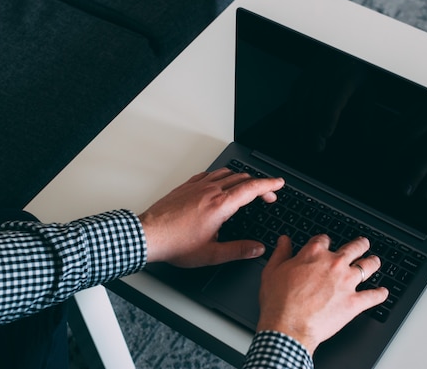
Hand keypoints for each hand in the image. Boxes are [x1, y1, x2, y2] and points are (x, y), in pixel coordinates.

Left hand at [140, 168, 283, 266]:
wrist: (148, 235)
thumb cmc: (175, 244)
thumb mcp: (211, 254)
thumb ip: (238, 250)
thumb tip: (257, 249)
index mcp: (220, 206)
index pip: (252, 188)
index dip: (269, 185)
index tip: (278, 184)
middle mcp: (210, 191)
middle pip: (242, 178)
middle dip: (259, 184)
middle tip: (267, 194)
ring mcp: (197, 187)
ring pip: (226, 173)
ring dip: (241, 177)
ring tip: (247, 186)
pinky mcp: (186, 187)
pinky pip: (209, 174)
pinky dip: (221, 176)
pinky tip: (220, 183)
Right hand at [257, 235, 387, 354]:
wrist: (288, 327)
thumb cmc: (279, 302)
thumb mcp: (272, 271)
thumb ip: (281, 253)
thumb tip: (284, 241)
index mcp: (314, 254)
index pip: (324, 239)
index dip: (325, 241)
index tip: (326, 243)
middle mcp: (334, 264)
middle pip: (353, 248)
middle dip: (360, 244)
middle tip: (362, 244)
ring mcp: (347, 282)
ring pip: (368, 266)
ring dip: (373, 262)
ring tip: (375, 261)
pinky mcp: (354, 302)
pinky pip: (373, 296)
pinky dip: (380, 294)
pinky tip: (383, 292)